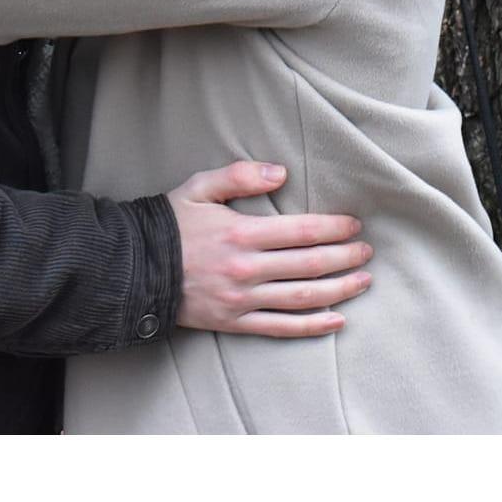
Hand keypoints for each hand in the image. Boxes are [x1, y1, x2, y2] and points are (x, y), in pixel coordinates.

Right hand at [168, 161, 374, 337]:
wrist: (133, 270)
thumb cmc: (170, 224)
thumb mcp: (199, 187)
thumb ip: (239, 175)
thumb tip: (280, 173)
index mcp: (242, 233)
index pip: (302, 231)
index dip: (334, 228)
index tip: (354, 225)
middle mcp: (247, 269)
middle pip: (310, 265)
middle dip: (345, 257)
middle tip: (367, 252)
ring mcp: (242, 300)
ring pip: (302, 297)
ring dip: (339, 290)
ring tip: (363, 281)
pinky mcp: (234, 322)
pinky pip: (280, 328)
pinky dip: (312, 326)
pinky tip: (337, 320)